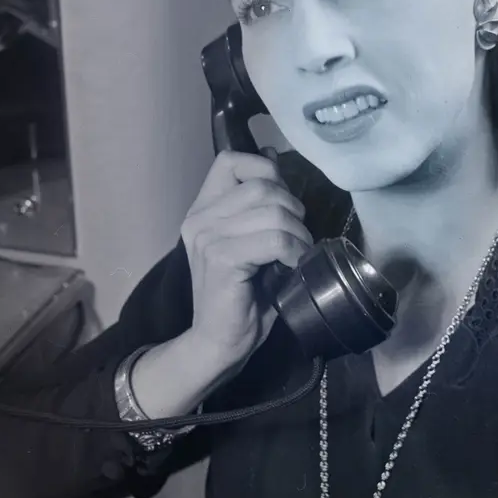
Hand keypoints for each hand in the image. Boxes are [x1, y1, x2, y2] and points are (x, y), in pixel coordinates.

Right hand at [180, 150, 312, 366]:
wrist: (219, 341)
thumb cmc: (241, 293)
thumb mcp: (251, 238)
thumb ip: (257, 201)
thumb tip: (273, 156)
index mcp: (203, 209)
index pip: (230, 160)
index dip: (264, 170)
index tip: (281, 199)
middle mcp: (199, 218)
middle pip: (262, 186)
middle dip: (293, 208)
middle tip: (297, 236)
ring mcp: (207, 238)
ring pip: (273, 212)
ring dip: (298, 233)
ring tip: (296, 253)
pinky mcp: (222, 259)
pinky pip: (274, 239)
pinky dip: (293, 250)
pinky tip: (292, 265)